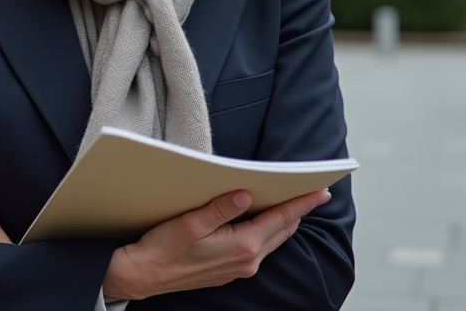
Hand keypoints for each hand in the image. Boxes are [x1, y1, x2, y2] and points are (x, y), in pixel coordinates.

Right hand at [103, 188, 331, 300]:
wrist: (145, 274)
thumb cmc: (164, 248)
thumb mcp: (192, 222)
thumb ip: (222, 208)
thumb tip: (246, 194)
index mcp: (242, 246)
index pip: (281, 218)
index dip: (302, 203)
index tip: (321, 191)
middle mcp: (247, 260)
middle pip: (282, 230)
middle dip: (297, 210)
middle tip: (310, 192)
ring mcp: (240, 268)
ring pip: (272, 239)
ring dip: (282, 221)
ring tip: (290, 202)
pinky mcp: (231, 270)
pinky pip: (259, 247)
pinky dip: (267, 231)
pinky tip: (262, 220)